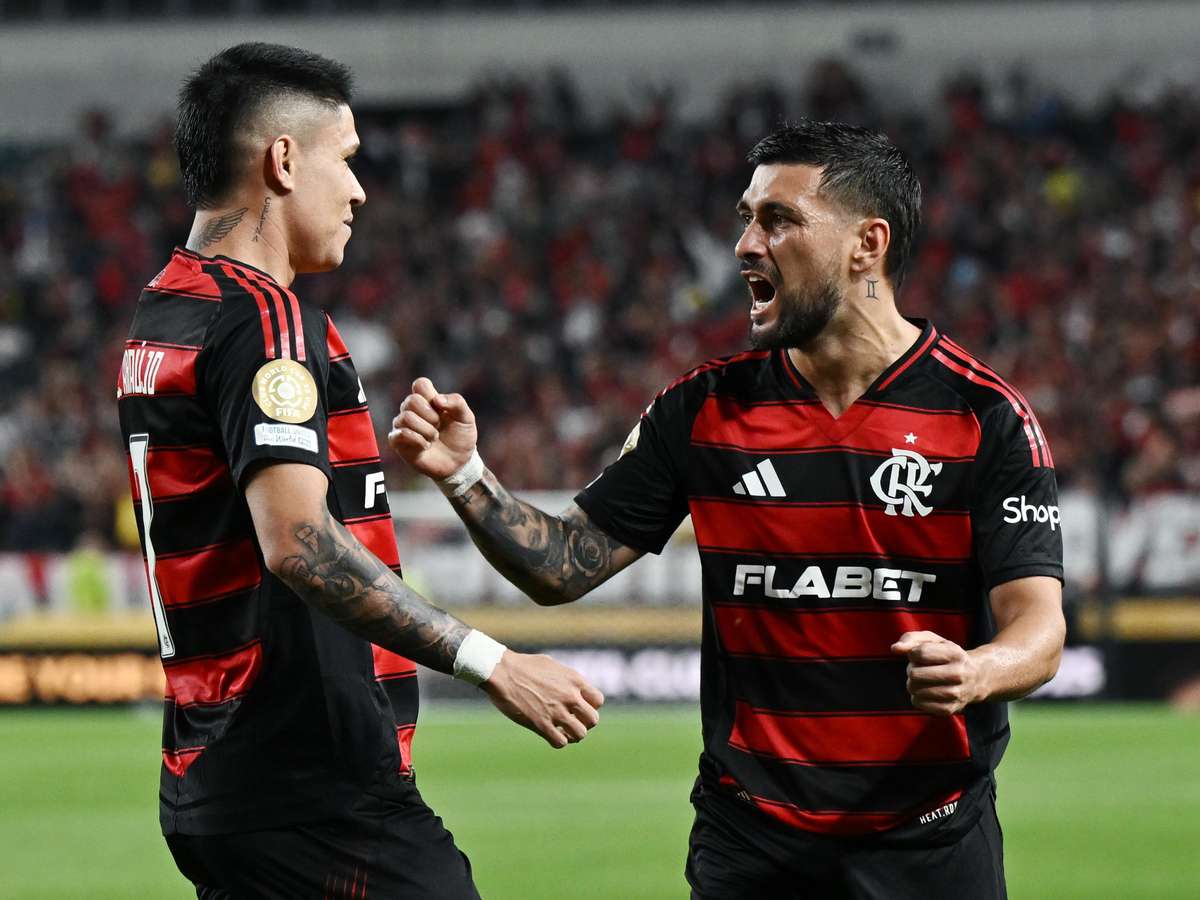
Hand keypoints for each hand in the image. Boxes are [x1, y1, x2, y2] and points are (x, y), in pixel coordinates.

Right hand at [388, 377, 477, 479]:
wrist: (458, 462)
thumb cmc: (461, 437)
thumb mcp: (466, 418)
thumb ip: (456, 402)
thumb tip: (436, 400)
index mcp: (428, 400)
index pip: (420, 384)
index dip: (430, 394)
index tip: (441, 408)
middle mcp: (412, 410)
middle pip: (411, 400)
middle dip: (430, 416)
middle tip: (438, 426)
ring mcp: (403, 426)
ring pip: (405, 417)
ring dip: (426, 430)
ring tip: (434, 438)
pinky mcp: (398, 442)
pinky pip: (400, 434)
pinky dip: (417, 440)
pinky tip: (426, 446)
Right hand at [481, 650, 604, 747]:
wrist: (502, 671)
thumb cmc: (523, 665)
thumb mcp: (552, 665)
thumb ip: (566, 678)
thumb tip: (572, 687)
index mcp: (574, 680)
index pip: (598, 701)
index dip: (591, 707)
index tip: (579, 708)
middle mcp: (570, 696)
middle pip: (593, 720)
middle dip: (585, 723)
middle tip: (574, 722)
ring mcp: (557, 711)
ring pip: (580, 734)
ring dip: (573, 735)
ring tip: (565, 732)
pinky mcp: (542, 724)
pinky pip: (561, 742)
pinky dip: (559, 741)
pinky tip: (552, 736)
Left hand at [891, 631, 983, 716]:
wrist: (976, 678)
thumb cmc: (947, 655)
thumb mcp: (934, 640)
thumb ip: (911, 638)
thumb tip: (895, 648)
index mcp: (955, 654)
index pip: (919, 653)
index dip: (912, 654)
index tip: (919, 655)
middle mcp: (958, 674)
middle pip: (915, 674)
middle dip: (911, 670)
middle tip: (919, 669)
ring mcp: (956, 694)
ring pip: (916, 690)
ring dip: (912, 684)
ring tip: (922, 681)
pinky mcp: (950, 709)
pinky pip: (919, 703)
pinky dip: (916, 697)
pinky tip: (924, 692)